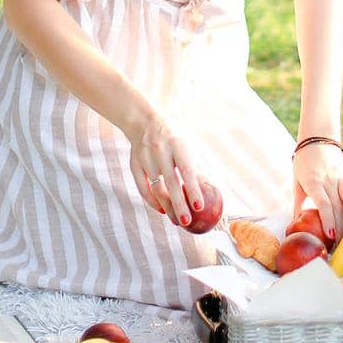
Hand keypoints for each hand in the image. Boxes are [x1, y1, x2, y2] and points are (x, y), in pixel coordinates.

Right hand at [127, 109, 206, 227]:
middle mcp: (160, 151)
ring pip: (156, 188)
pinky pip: (142, 187)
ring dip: (166, 206)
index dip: (193, 189)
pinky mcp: (134, 164)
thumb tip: (208, 187)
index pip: (187, 171)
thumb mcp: (187, 143)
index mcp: (177, 144)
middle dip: (179, 205)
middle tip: (187, 222)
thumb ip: (196, 164)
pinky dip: (151, 201)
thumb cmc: (172, 135)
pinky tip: (161, 210)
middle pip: (170, 183)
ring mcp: (145, 158)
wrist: (143, 120)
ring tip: (177, 220)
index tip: (199, 207)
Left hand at [292, 144, 342, 243]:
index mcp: (314, 183)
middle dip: (339, 225)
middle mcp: (329, 180)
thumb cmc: (304, 163)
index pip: (323, 203)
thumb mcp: (297, 182)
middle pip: (337, 205)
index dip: (327, 219)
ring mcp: (341, 177)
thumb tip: (294, 223)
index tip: (329, 235)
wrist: (317, 140)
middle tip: (341, 242)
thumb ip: (298, 203)